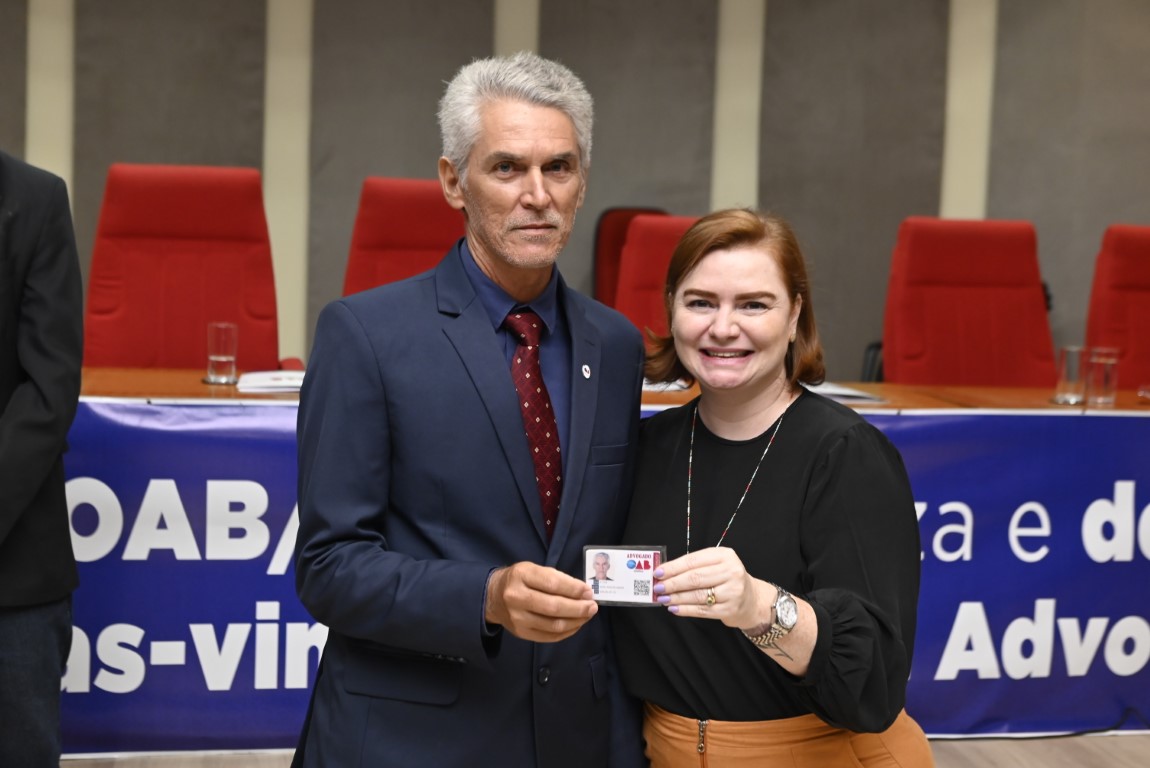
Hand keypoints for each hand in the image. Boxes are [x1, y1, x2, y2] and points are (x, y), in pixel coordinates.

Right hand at [485, 562, 597, 641]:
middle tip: (593, 606)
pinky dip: (567, 632)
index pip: (552, 584)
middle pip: (554, 607)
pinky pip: (549, 637)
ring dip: (576, 621)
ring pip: (553, 625)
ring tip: (587, 615)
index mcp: (521, 575)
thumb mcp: (533, 569)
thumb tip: (583, 592)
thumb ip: (556, 578)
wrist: (493, 597)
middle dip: (578, 608)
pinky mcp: (521, 633)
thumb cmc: (519, 580)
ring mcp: (518, 618)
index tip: (588, 591)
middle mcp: (516, 597)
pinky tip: (576, 625)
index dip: (574, 589)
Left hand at [653, 547, 768, 629]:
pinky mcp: (729, 609)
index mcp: (725, 556)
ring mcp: (732, 592)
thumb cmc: (727, 578)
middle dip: (672, 583)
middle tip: (658, 587)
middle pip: (695, 578)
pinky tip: (674, 608)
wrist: (750, 599)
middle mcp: (731, 572)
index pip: (693, 561)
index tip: (658, 572)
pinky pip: (702, 610)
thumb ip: (694, 566)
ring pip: (697, 595)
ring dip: (676, 597)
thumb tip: (665, 572)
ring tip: (663, 598)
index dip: (673, 567)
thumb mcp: (716, 564)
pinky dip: (685, 609)